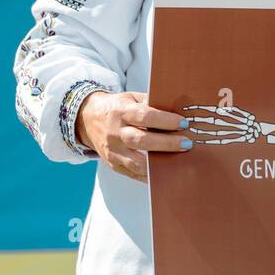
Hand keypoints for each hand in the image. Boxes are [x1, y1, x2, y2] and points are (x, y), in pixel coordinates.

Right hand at [76, 91, 190, 182]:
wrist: (88, 119)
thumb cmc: (117, 107)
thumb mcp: (131, 98)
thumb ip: (151, 103)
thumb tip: (178, 112)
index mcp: (121, 112)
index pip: (145, 116)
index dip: (165, 121)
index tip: (183, 124)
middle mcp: (115, 133)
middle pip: (141, 140)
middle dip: (166, 143)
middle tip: (186, 144)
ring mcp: (112, 151)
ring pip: (136, 162)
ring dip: (159, 164)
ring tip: (178, 161)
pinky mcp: (112, 164)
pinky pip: (133, 174)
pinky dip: (150, 176)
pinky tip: (165, 173)